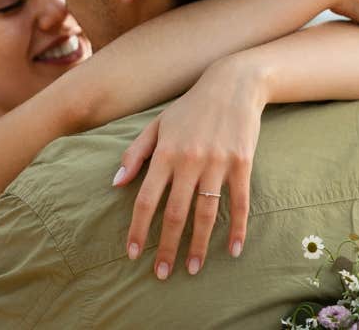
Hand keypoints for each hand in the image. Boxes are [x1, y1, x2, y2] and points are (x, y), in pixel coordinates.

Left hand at [111, 60, 263, 278]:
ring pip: (206, 213)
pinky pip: (239, 202)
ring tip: (193, 269)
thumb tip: (115, 184)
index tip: (132, 253)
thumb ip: (135, 154)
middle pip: (175, 213)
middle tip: (162, 273)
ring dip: (199, 245)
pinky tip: (233, 249)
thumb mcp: (157, 124)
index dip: (137, 228)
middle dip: (166, 247)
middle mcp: (189, 160)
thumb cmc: (191, 107)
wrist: (233, 84)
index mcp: (165, 153)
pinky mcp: (242, 163)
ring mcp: (217, 163)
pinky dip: (236, 228)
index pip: (146, 199)